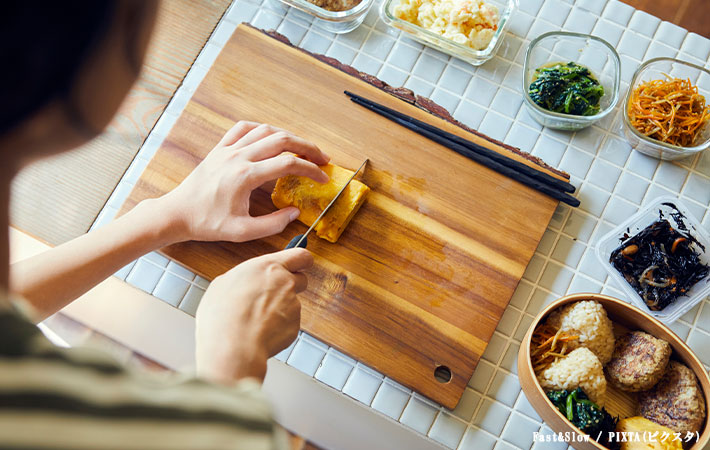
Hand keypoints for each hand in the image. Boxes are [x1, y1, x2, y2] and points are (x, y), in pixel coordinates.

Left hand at [159, 121, 329, 242]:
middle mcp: (238, 157)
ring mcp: (228, 149)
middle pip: (282, 140)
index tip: (323, 178)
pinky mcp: (220, 148)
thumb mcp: (243, 231)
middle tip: (322, 158)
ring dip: (289, 136)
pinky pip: (244, 128)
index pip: (288, 164)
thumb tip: (295, 212)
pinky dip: (262, 129)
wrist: (178, 213)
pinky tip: (272, 136)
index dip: (311, 169)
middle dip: (307, 148)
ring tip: (303, 148)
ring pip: (266, 131)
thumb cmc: (207, 223)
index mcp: (246, 176)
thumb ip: (274, 224)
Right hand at [195, 248, 311, 382]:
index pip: (300, 256)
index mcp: (268, 267)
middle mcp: (285, 283)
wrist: (232, 346)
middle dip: (291, 286)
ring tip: (255, 321)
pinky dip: (278, 328)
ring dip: (280, 310)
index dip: (301, 261)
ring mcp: (293, 306)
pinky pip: (288, 324)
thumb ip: (244, 278)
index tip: (298, 264)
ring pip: (292, 304)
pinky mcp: (294, 327)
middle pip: (301, 280)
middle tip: (271, 296)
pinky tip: (260, 332)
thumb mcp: (223, 284)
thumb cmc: (223, 314)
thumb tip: (245, 283)